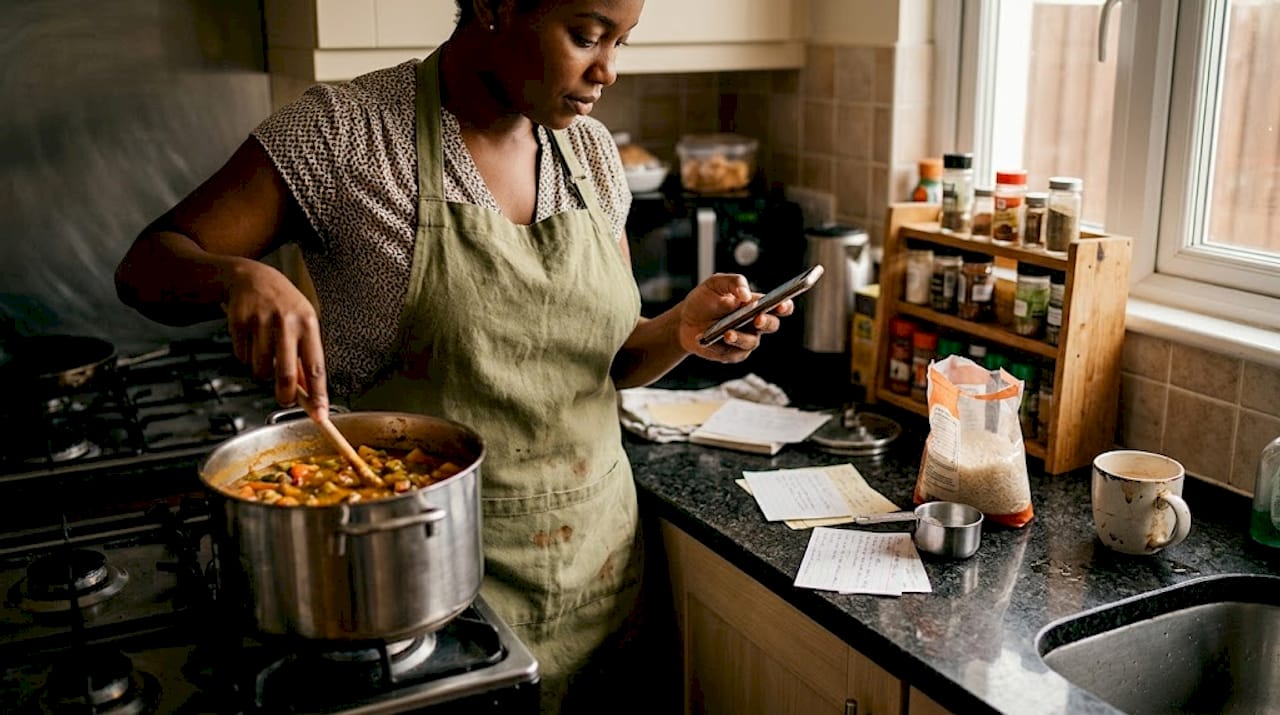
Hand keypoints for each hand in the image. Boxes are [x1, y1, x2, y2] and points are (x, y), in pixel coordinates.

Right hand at [222, 260, 328, 418]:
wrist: (252, 277)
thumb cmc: (283, 305)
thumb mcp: (302, 324)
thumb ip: (305, 357)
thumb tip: (308, 392)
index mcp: (308, 323)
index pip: (316, 367)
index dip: (318, 395)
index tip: (319, 414)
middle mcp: (287, 322)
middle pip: (286, 374)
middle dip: (285, 395)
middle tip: (285, 400)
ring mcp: (261, 321)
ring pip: (261, 369)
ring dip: (263, 372)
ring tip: (266, 354)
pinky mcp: (239, 321)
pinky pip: (242, 357)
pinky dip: (246, 358)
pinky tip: (251, 341)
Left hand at [677, 273, 792, 362]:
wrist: (685, 320)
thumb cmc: (704, 300)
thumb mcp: (716, 283)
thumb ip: (733, 282)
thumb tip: (745, 294)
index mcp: (757, 304)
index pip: (780, 306)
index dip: (784, 306)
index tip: (780, 304)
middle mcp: (755, 324)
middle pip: (772, 325)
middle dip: (766, 322)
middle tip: (757, 319)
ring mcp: (746, 340)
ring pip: (752, 342)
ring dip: (740, 338)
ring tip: (726, 333)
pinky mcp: (734, 354)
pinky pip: (733, 353)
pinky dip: (720, 347)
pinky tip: (709, 340)